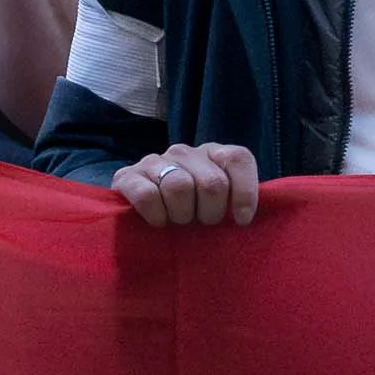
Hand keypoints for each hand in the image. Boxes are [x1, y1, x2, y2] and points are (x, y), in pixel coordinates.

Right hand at [113, 142, 258, 225]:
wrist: (142, 216)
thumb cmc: (192, 213)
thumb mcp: (220, 205)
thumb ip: (237, 200)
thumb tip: (248, 216)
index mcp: (213, 154)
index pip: (238, 158)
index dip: (245, 192)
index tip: (241, 220)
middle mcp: (185, 152)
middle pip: (212, 183)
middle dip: (210, 213)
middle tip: (201, 223)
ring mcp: (155, 161)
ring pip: (180, 187)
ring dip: (182, 215)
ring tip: (179, 222)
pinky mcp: (127, 176)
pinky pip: (147, 195)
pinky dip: (156, 216)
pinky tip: (158, 222)